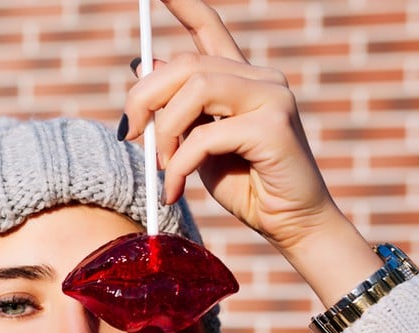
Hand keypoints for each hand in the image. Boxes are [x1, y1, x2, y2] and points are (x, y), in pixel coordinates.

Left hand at [121, 0, 381, 305]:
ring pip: (194, 87)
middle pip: (184, 62)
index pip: (208, 26)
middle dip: (144, 98)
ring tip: (162, 168)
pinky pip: (206, 134)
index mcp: (241, 78)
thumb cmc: (245, 185)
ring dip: (164, 131)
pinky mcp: (274, 125)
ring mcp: (272, 96)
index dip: (182, 4)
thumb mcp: (198, 144)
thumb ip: (177, 108)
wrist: (288, 224)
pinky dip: (180, 164)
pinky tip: (176, 190)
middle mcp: (260, 77)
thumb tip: (142, 65)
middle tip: (130, 135)